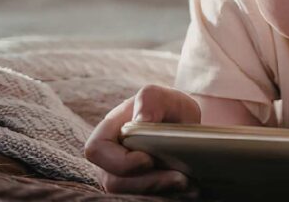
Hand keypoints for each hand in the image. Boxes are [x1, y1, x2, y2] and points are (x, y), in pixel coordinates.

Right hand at [84, 84, 200, 193]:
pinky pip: (148, 198)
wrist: (182, 123)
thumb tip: (141, 120)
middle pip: (114, 181)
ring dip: (160, 190)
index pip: (96, 151)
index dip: (119, 161)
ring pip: (131, 193)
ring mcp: (122, 177)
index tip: (148, 159)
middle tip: (180, 177)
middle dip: (148, 182)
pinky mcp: (140, 188)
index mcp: (107, 133)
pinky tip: (191, 187)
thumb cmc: (166, 107)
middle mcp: (109, 159)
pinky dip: (170, 194)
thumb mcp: (162, 96)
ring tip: (188, 182)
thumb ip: (150, 101)